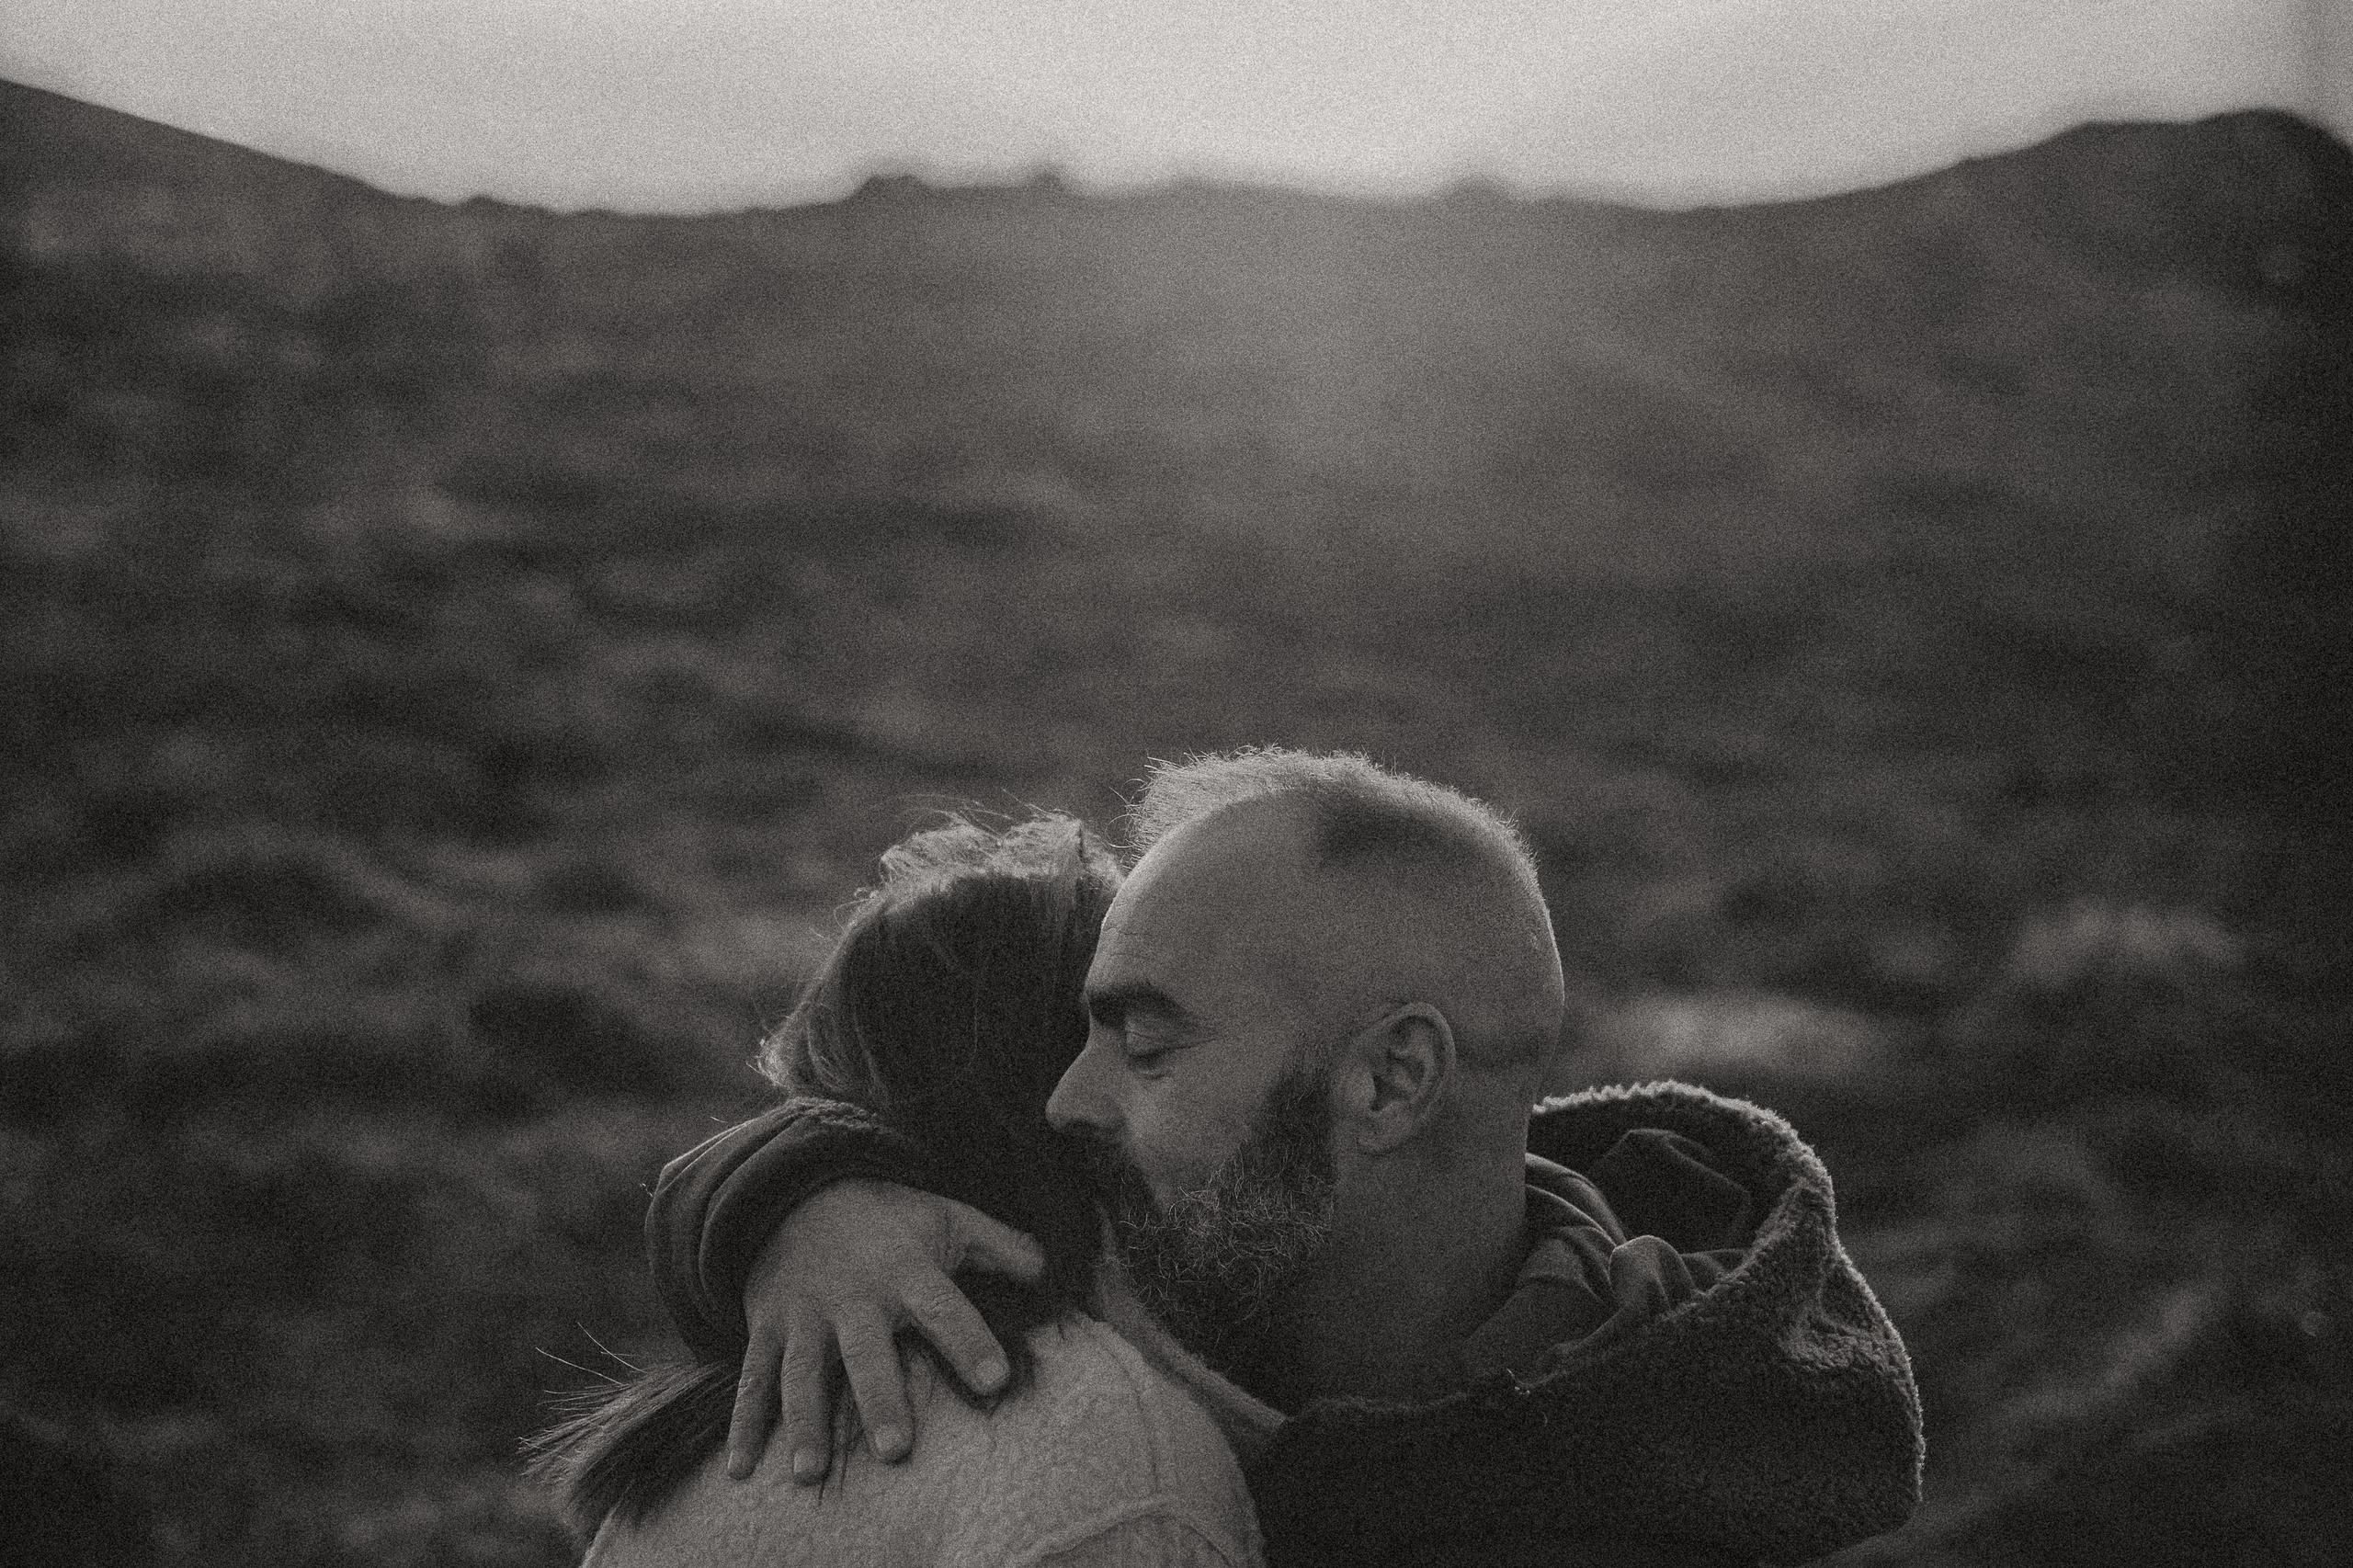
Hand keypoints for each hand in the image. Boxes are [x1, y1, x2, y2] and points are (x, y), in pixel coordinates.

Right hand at [725, 1178, 1045, 1483]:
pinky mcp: (766, 1328)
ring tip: (811, 1472)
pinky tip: (740, 1470)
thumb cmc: (888, 1219)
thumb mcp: (946, 1219)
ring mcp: (805, 1315)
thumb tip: (1051, 1271)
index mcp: (905, 1271)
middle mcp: (854, 1297)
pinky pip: (752, 1379)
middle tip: (897, 1450)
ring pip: (802, 1374)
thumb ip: (1000, 1246)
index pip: (945, 1308)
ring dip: (804, 1423)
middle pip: (867, 1353)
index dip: (970, 1341)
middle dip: (880, 1400)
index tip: (996, 1380)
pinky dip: (743, 1424)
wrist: (798, 1191)